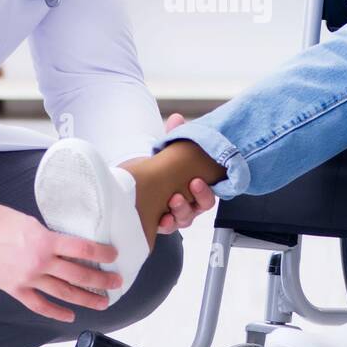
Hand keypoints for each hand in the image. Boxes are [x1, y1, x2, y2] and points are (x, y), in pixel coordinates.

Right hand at [0, 197, 121, 322]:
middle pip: (79, 274)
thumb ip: (49, 238)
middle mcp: (40, 262)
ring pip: (63, 292)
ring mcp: (27, 278)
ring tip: (102, 302)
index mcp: (46, 240)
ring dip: (85, 298)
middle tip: (116, 283)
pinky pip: (38, 305)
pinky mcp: (14, 288)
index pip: (83, 248)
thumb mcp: (32, 222)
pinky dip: (55, 312)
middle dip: (101, 280)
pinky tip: (69, 315)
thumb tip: (67, 249)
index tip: (114, 255)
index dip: (102, 253)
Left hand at [150, 113, 216, 234]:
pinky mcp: (162, 222)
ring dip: (181, 210)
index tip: (196, 181)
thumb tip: (176, 118)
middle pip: (200, 207)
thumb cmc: (159, 168)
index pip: (207, 194)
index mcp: (195, 188)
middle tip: (189, 187)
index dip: (204, 191)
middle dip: (197, 198)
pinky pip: (168, 227)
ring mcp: (176, 214)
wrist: (138, 182)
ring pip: (186, 218)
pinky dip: (166, 223)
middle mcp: (189, 203)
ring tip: (173, 200)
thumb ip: (174, 136)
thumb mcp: (167, 151)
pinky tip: (162, 218)